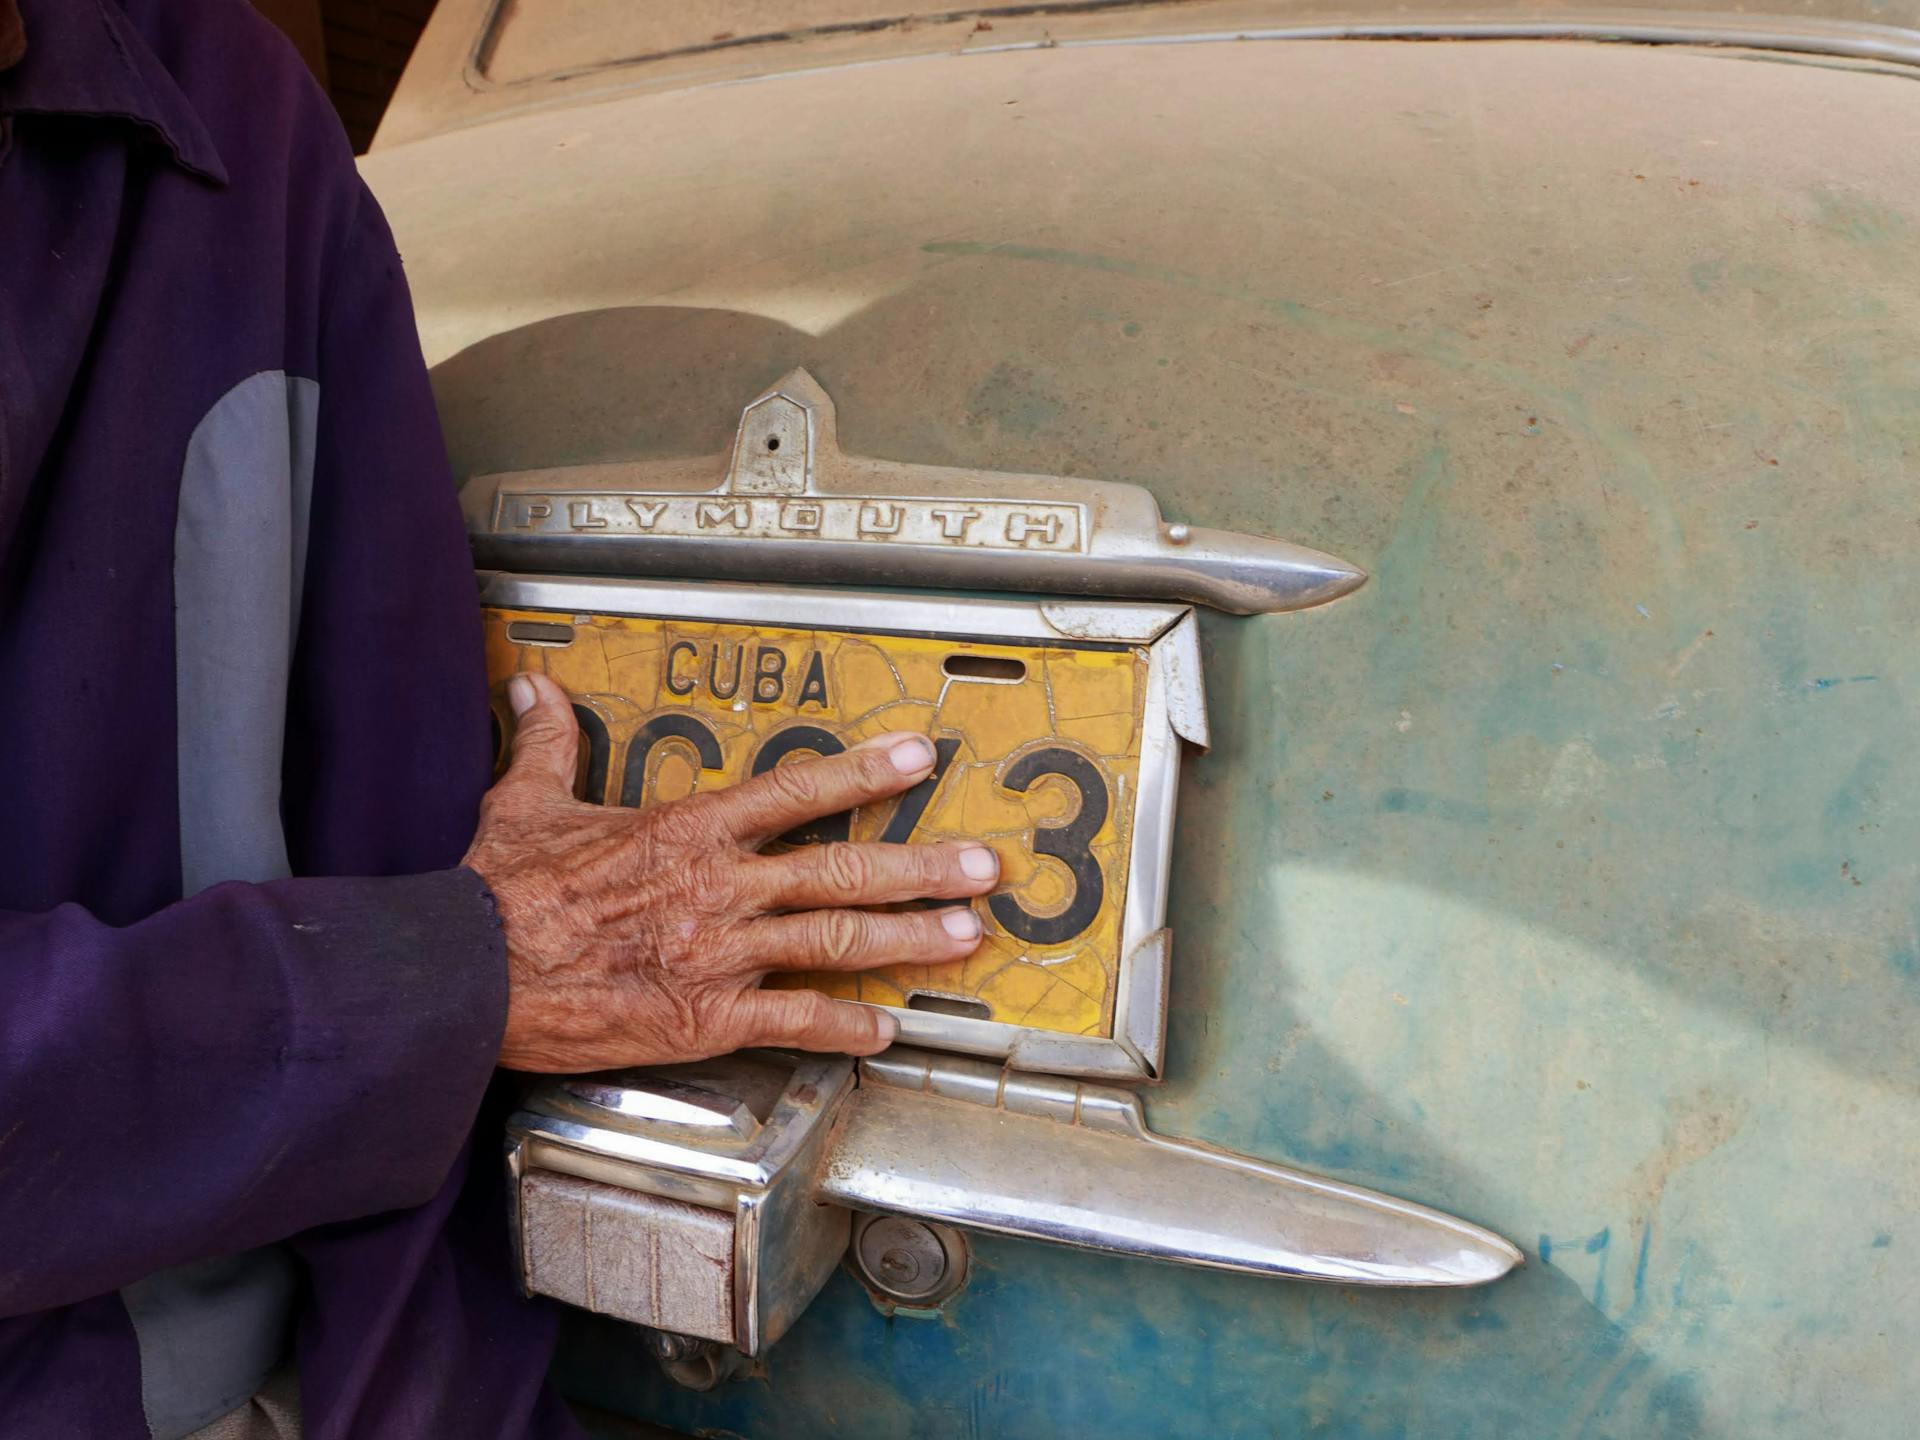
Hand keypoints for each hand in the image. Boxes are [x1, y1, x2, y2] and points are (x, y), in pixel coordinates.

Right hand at [464, 672, 998, 1071]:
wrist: (471, 977)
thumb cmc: (500, 892)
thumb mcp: (525, 801)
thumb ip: (550, 742)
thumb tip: (534, 688)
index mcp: (689, 830)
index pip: (796, 791)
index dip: (865, 771)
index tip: (919, 757)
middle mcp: (721, 888)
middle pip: (842, 872)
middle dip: (922, 867)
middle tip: (983, 866)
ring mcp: (721, 955)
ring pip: (836, 944)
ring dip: (909, 941)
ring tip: (966, 937)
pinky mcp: (706, 1019)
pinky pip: (795, 1022)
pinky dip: (847, 1025)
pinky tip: (887, 1029)